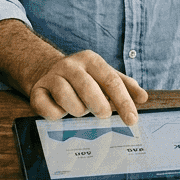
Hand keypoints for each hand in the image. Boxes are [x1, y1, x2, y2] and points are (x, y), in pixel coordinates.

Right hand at [29, 50, 148, 125]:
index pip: (111, 81)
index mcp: (91, 60)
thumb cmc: (84, 79)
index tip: (132, 120)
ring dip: (77, 111)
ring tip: (80, 110)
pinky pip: (48, 109)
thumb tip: (143, 97)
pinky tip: (61, 112)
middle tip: (103, 115)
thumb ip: (125, 86)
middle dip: (99, 106)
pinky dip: (57, 115)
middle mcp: (70, 65)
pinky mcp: (36, 91)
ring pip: (67, 99)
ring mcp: (52, 77)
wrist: (48, 71)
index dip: (123, 102)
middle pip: (89, 88)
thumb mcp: (105, 77)